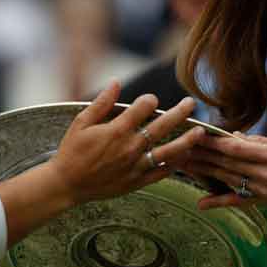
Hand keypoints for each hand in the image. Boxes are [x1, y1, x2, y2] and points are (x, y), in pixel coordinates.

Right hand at [49, 82, 202, 204]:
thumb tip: (116, 82)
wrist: (66, 184)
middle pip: (163, 126)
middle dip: (180, 113)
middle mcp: (130, 147)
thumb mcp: (81, 122)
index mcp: (117, 130)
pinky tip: (184, 157)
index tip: (150, 100)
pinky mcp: (136, 181)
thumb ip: (101, 103)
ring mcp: (135, 166)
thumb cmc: (72, 151)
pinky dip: (174, 165)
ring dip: (187, 140)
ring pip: (169, 152)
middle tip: (191, 104)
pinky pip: (161, 173)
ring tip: (200, 131)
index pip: (143, 107)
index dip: (149, 100)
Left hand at [182, 133, 266, 212]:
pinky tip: (200, 203)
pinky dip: (218, 203)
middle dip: (199, 153)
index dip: (211, 140)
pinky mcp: (264, 203)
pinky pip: (237, 202)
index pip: (233, 146)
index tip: (192, 132)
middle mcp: (265, 174)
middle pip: (225, 162)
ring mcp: (263, 190)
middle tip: (176, 146)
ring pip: (226, 178)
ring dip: (202, 172)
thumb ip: (259, 142)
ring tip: (180, 164)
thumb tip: (233, 138)